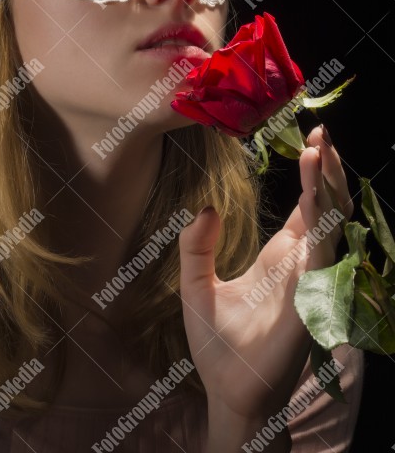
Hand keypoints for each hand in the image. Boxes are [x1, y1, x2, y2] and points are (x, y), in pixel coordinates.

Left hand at [178, 125, 352, 449]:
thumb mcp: (196, 286)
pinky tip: (317, 202)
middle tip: (322, 133)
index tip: (312, 139)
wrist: (226, 392)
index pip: (308, 207)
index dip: (313, 175)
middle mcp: (302, 265)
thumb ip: (197, 247)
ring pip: (328, 227)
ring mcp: (309, 283)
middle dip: (327, 171)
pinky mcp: (308, 305)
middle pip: (325, 208)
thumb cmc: (216, 344)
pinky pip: (321, 261)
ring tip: (319, 151)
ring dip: (325, 190)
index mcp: (282, 257)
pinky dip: (322, 230)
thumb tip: (204, 207)